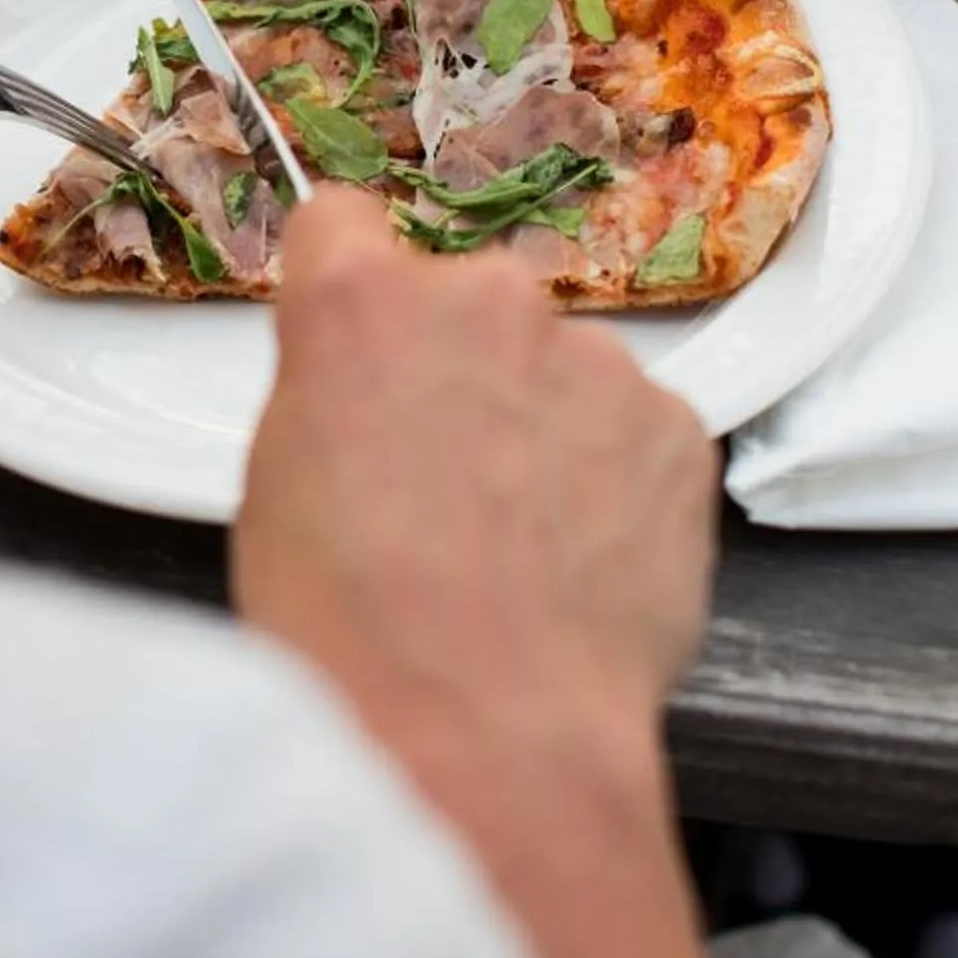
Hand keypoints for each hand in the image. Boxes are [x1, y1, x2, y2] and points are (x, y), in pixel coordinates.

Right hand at [233, 188, 717, 826]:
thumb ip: (333, 395)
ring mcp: (595, 360)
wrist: (486, 734)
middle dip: (459, 367)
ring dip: (544, 426)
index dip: (348, 282)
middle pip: (467, 302)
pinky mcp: (679, 428)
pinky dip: (615, 483)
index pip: (345, 223)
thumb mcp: (278, 487)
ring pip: (560, 371)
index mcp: (359, 303)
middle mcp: (486, 300)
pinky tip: (582, 566)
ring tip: (521, 544)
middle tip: (443, 478)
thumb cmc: (352, 628)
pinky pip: (635, 433)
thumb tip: (371, 393)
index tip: (361, 335)